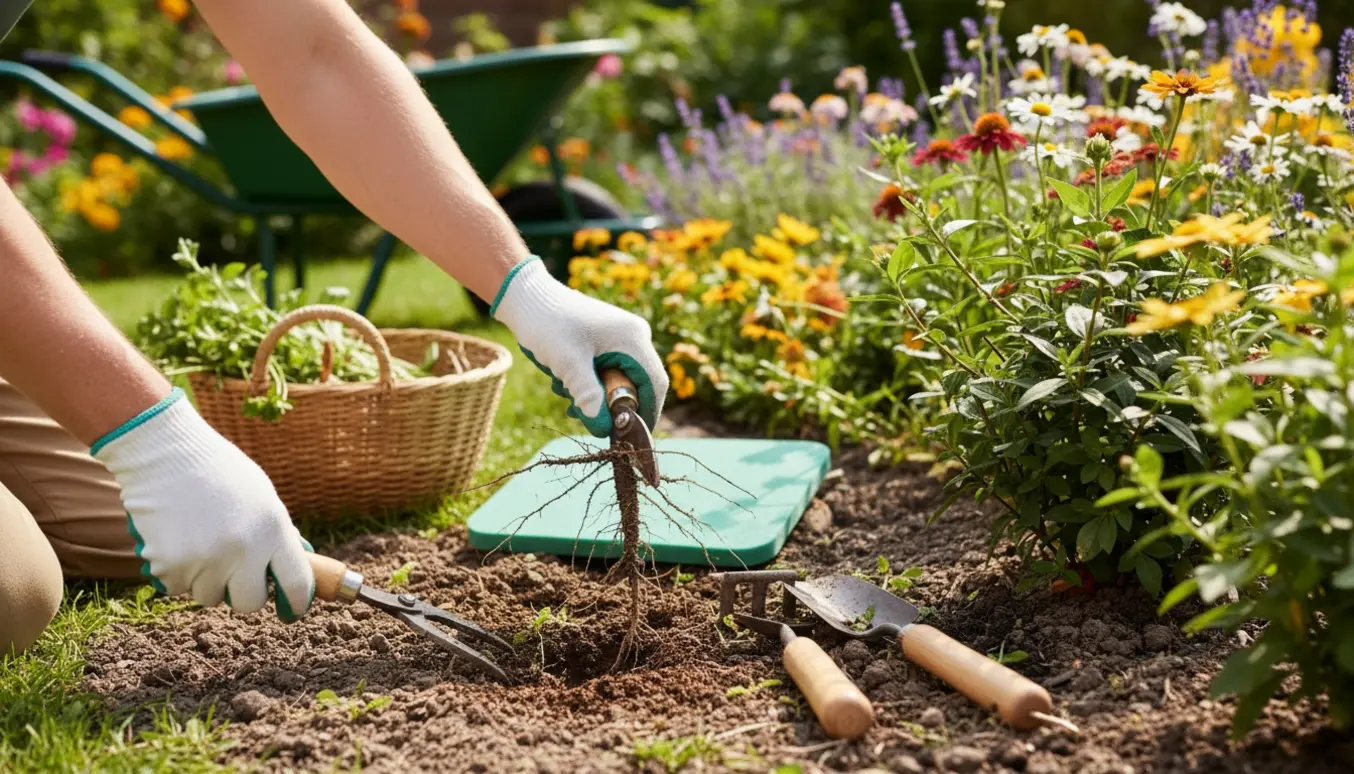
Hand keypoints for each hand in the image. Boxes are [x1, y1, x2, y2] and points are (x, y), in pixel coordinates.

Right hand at [92, 389, 313, 620]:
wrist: (166, 452)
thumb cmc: (218, 471)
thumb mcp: (262, 497)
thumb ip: (277, 535)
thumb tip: (295, 569)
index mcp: (274, 530)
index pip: (297, 585)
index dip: (297, 602)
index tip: (292, 610)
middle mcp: (245, 550)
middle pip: (250, 602)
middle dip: (243, 593)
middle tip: (232, 572)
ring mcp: (207, 560)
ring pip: (210, 596)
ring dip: (205, 579)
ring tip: (199, 540)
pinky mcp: (172, 565)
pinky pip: (178, 588)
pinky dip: (176, 571)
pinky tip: (175, 537)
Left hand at [491, 257, 667, 436]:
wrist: (526, 296)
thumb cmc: (547, 325)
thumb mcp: (568, 365)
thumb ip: (589, 398)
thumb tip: (605, 430)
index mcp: (633, 339)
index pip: (655, 384)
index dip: (647, 414)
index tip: (631, 437)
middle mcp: (634, 336)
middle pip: (639, 384)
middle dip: (614, 407)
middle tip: (587, 419)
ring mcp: (621, 337)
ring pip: (621, 380)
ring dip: (598, 397)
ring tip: (568, 399)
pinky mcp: (606, 340)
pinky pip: (609, 371)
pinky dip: (591, 384)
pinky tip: (566, 384)